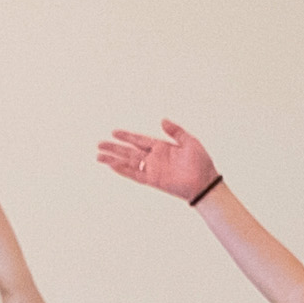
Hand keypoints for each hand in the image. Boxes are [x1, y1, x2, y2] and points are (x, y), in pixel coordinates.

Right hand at [94, 123, 218, 201]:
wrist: (205, 182)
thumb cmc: (201, 162)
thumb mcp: (190, 141)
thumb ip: (176, 131)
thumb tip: (162, 120)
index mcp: (161, 147)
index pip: (139, 140)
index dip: (127, 136)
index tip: (114, 132)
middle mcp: (154, 158)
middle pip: (129, 151)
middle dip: (114, 148)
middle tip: (100, 144)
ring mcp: (152, 169)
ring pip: (128, 163)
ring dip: (114, 159)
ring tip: (99, 156)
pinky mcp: (153, 180)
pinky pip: (135, 174)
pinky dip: (124, 170)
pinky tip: (113, 166)